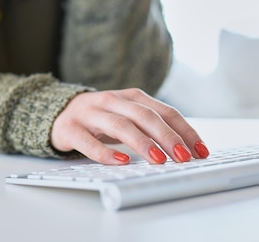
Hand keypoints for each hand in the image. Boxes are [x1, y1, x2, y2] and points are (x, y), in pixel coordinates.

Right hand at [51, 88, 209, 164]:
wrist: (59, 112)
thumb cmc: (101, 118)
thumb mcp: (127, 116)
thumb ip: (150, 126)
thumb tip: (185, 149)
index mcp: (130, 97)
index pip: (164, 111)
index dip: (184, 130)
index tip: (200, 150)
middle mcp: (111, 101)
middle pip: (144, 116)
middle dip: (167, 137)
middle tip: (183, 156)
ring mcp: (89, 114)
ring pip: (119, 126)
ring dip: (142, 143)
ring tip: (158, 160)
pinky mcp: (70, 129)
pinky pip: (88, 142)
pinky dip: (105, 153)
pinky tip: (121, 161)